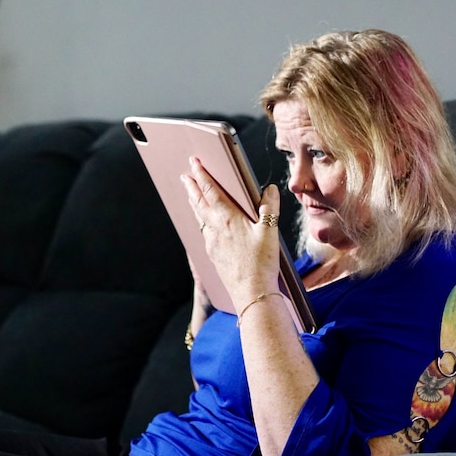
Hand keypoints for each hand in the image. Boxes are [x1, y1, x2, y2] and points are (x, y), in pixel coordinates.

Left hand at [181, 156, 281, 308]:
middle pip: (199, 202)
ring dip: (194, 202)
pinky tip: (204, 222)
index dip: (202, 175)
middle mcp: (215, 229)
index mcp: (228, 219)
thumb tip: (269, 189)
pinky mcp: (214, 254)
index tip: (194, 163)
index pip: (211, 191)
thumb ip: (269, 208)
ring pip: (199, 217)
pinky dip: (201, 220)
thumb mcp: (270, 232)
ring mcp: (212, 242)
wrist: (251, 292)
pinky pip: (204, 231)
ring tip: (191, 193)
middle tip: (185, 175)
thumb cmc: (261, 264)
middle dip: (192, 186)